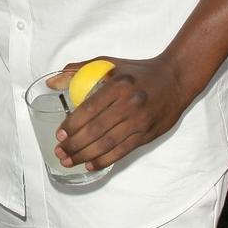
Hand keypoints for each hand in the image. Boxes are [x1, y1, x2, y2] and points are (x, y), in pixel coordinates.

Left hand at [53, 55, 186, 170]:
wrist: (175, 79)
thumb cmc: (138, 71)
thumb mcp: (108, 63)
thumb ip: (79, 70)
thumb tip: (52, 83)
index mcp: (117, 85)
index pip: (89, 109)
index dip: (72, 125)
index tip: (59, 134)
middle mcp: (129, 104)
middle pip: (96, 130)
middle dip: (74, 144)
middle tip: (59, 151)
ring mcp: (140, 121)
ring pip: (108, 144)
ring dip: (85, 155)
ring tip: (69, 161)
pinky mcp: (148, 135)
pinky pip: (122, 151)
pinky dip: (105, 160)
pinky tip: (90, 164)